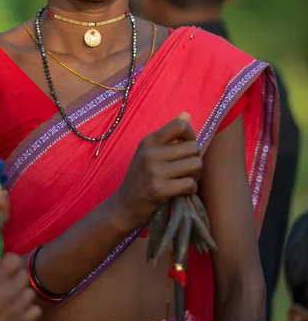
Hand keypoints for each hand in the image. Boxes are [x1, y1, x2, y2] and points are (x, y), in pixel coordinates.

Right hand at [0, 254, 41, 320]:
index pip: (14, 259)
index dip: (9, 262)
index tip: (3, 269)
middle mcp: (11, 289)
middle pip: (24, 275)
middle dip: (15, 278)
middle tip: (6, 285)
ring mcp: (19, 306)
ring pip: (31, 292)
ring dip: (22, 294)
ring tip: (13, 300)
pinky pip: (36, 310)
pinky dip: (30, 310)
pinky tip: (20, 312)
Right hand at [111, 113, 201, 229]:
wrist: (124, 205)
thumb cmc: (141, 177)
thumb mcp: (149, 151)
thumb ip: (169, 134)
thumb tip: (187, 114)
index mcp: (149, 140)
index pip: (180, 125)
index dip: (191, 135)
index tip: (187, 146)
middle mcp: (151, 153)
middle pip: (193, 147)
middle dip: (195, 159)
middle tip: (186, 169)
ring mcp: (155, 171)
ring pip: (195, 165)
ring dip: (195, 175)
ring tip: (185, 179)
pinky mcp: (159, 189)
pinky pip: (190, 184)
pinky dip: (190, 189)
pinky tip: (181, 191)